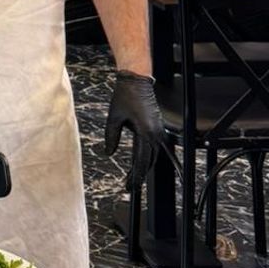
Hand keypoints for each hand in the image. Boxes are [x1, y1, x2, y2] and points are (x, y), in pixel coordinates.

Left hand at [104, 70, 167, 188]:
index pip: (141, 160)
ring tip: (134, 178)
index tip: (130, 185)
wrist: (136, 82)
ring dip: (145, 167)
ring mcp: (159, 131)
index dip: (135, 175)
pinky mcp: (158, 127)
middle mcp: (155, 133)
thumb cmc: (125, 97)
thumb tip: (109, 153)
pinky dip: (154, 156)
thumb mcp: (113, 118)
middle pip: (149, 161)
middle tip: (130, 186)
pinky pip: (158, 147)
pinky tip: (150, 163)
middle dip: (139, 174)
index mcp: (145, 132)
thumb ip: (111, 137)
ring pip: (155, 155)